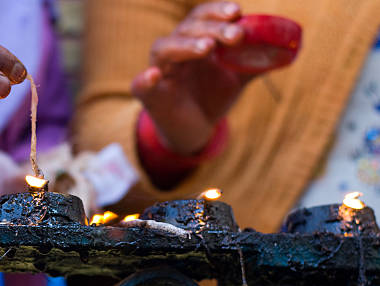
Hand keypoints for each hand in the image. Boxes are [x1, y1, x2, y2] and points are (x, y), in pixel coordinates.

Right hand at [132, 1, 251, 155]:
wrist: (195, 130)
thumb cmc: (212, 97)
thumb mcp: (237, 78)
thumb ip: (257, 61)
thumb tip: (289, 49)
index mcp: (194, 40)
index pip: (202, 17)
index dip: (218, 11)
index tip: (238, 12)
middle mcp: (174, 50)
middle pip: (187, 29)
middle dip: (212, 28)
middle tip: (236, 35)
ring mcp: (159, 71)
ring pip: (164, 48)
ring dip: (185, 45)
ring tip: (207, 48)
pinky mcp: (149, 95)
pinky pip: (140, 84)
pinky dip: (145, 78)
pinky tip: (154, 75)